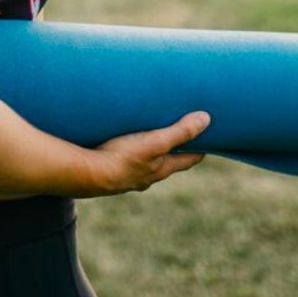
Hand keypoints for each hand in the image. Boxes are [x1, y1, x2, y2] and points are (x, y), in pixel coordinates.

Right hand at [86, 111, 210, 196]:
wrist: (87, 175)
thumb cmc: (123, 157)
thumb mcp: (155, 142)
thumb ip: (180, 132)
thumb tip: (207, 119)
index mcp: (162, 168)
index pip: (188, 159)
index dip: (200, 149)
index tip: (210, 138)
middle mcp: (148, 176)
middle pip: (167, 162)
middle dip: (174, 149)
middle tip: (180, 133)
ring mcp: (129, 177)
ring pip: (145, 164)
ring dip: (150, 153)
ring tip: (149, 137)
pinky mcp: (110, 172)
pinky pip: (125, 162)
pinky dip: (129, 155)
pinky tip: (121, 147)